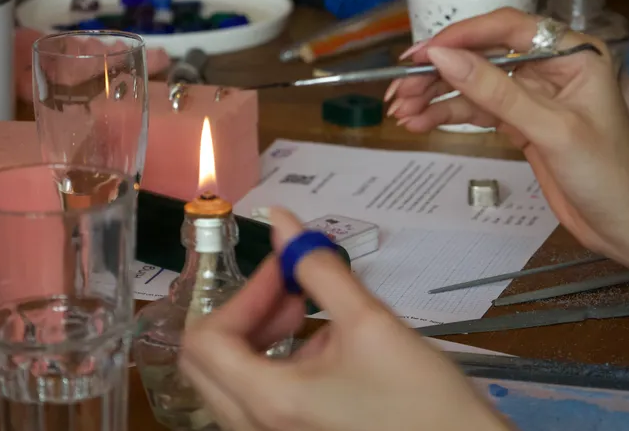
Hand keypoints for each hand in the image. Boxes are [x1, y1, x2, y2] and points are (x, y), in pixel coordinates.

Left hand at [180, 207, 509, 430]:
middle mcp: (255, 429)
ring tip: (309, 315)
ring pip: (228, 382)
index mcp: (269, 401)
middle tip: (291, 290)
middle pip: (207, 362)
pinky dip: (272, 366)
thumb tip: (280, 220)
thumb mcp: (371, 323)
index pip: (208, 339)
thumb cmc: (421, 400)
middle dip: (245, 313)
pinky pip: (253, 402)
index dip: (244, 293)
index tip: (286, 271)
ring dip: (257, 338)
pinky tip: (322, 351)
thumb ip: (319, 268)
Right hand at [386, 10, 628, 256]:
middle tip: (398, 90)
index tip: (420, 54)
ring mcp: (534, 95)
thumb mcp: (551, 130)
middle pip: (483, 56)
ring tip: (401, 111)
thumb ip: (496, 91)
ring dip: (436, 97)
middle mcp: (550, 67)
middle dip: (439, 73)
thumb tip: (444, 58)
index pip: (507, 29)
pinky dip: (449, 116)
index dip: (461, 37)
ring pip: (474, 85)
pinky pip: (478, 110)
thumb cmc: (607, 175)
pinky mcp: (521, 123)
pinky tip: (420, 123)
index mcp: (572, 54)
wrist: (626, 227)